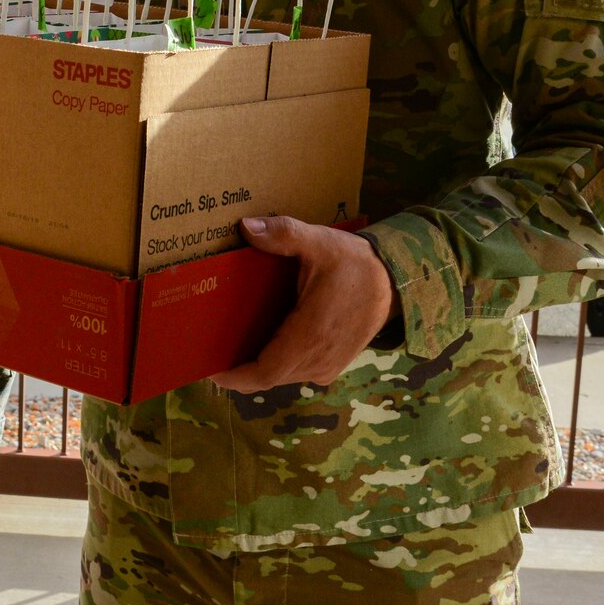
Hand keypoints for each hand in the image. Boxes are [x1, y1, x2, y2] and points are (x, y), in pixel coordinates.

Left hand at [209, 215, 395, 392]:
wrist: (393, 282)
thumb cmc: (354, 263)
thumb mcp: (320, 241)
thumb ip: (283, 234)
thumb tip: (246, 227)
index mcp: (311, 334)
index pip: (265, 371)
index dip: (235, 376)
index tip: (211, 369)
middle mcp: (318, 358)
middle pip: (268, 377)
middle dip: (239, 370)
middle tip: (212, 350)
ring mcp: (327, 365)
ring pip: (281, 377)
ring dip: (257, 367)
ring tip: (231, 346)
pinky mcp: (332, 365)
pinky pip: (296, 372)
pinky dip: (276, 364)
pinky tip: (261, 343)